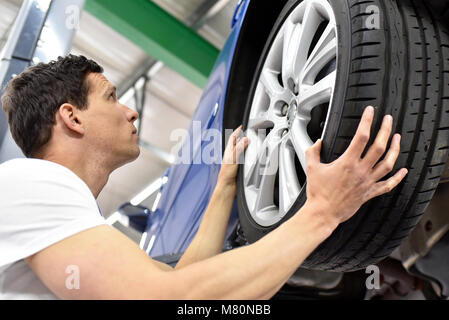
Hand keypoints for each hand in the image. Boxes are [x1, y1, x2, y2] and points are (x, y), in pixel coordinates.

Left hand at [218, 125, 249, 186]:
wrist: (227, 186)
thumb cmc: (227, 174)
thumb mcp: (233, 159)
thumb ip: (239, 149)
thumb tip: (245, 139)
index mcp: (228, 151)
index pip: (232, 138)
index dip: (237, 131)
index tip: (241, 126)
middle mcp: (231, 155)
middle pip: (236, 142)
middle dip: (241, 136)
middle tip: (246, 132)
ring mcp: (234, 160)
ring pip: (239, 149)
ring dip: (243, 144)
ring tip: (248, 140)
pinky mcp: (237, 166)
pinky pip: (242, 156)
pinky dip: (246, 153)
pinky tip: (248, 155)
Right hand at [304, 106, 407, 225]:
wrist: (323, 213)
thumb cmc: (318, 193)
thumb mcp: (311, 167)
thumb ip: (313, 151)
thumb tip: (318, 142)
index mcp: (347, 162)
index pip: (361, 136)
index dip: (367, 121)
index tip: (370, 112)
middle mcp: (360, 171)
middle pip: (379, 146)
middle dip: (386, 130)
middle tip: (388, 120)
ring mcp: (367, 182)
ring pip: (388, 163)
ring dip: (395, 149)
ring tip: (398, 138)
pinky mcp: (369, 193)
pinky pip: (387, 185)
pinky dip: (398, 178)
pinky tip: (403, 171)